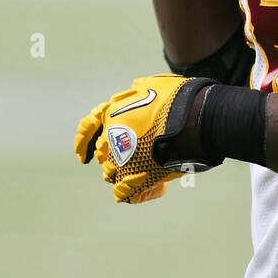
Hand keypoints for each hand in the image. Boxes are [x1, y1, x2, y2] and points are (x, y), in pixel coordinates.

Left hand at [74, 74, 216, 204]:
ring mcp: (119, 159)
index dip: (83, 142)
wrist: (193, 119)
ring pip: (111, 173)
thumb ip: (138, 92)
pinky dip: (133, 192)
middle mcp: (110, 137)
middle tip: (137, 158)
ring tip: (150, 169)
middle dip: (117, 157)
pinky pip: (124, 192)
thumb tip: (135, 91)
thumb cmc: (178, 100)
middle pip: (103, 154)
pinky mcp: (132, 178)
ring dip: (127, 173)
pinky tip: (149, 189)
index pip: (87, 128)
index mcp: (112, 114)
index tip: (83, 156)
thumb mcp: (153, 85)